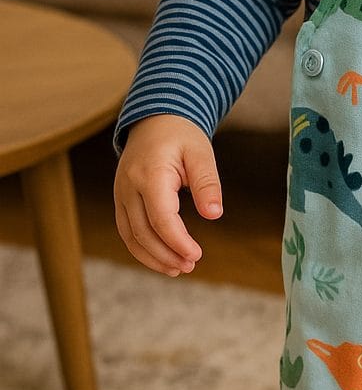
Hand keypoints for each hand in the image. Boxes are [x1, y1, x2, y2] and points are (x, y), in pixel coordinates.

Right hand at [114, 114, 222, 275]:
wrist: (155, 120)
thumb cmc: (181, 136)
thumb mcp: (201, 153)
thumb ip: (207, 184)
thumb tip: (214, 214)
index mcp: (150, 174)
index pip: (161, 218)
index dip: (177, 242)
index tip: (197, 255)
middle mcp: (128, 186)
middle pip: (143, 231)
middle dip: (166, 254)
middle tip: (190, 266)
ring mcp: (120, 194)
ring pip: (130, 235)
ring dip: (152, 257)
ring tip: (178, 269)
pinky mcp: (120, 200)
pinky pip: (127, 230)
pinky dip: (142, 249)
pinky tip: (162, 259)